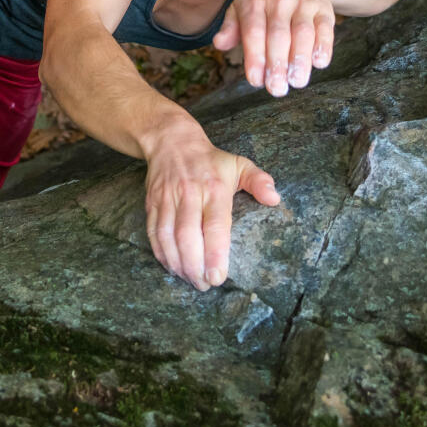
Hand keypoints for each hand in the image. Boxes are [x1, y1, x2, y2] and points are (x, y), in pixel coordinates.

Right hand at [142, 118, 280, 289]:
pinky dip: (161, 254)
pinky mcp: (151, 204)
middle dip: (195, 266)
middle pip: (188, 236)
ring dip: (178, 264)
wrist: (170, 141)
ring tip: (191, 280)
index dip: (215, 253)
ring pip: (168, 237)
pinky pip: (153, 233)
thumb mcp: (239, 164)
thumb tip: (274, 199)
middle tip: (206, 285)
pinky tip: (172, 268)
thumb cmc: (210, 160)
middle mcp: (189, 194)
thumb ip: (259, 181)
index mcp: (214, 188)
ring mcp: (167, 199)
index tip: (218, 276)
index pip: (215, 225)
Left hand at [213, 0, 335, 97]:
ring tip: (297, 81)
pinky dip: (324, 45)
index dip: (255, 57)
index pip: (253, 31)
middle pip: (278, 34)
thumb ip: (231, 27)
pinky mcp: (323, 8)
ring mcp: (303, 4)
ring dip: (300, 58)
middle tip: (277, 89)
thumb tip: (219, 43)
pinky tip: (319, 63)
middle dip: (277, 63)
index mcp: (254, 2)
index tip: (256, 81)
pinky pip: (325, 27)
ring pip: (302, 32)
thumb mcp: (242, 7)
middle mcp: (278, 1)